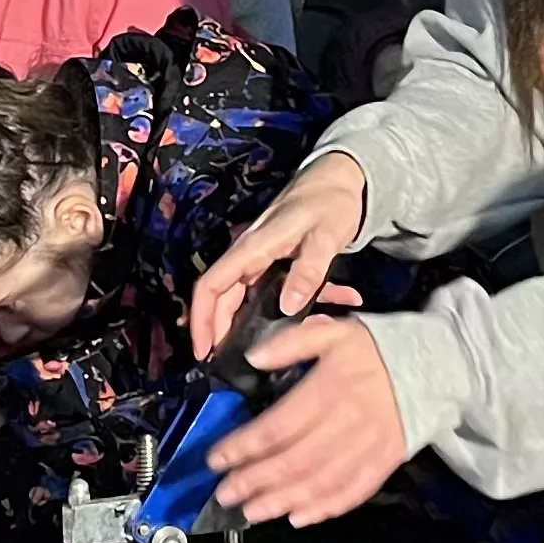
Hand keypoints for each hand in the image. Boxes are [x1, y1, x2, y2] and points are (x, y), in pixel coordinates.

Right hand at [189, 153, 369, 363]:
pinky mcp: (275, 262)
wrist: (342, 178)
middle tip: (224, 364)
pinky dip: (285, 308)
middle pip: (221, 297)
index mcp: (253, 247)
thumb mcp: (325, 236)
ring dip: (248, 325)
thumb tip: (288, 306)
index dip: (201, 319)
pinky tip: (311, 320)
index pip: (211, 285)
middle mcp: (250, 254)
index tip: (203, 350)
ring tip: (258, 353)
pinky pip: (269, 291)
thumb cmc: (330, 200)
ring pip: (243, 298)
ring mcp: (261, 259)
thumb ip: (309, 271)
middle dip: (218, 331)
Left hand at [204, 314, 408, 526]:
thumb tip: (255, 356)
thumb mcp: (333, 331)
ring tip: (254, 511)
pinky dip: (325, 509)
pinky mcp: (384, 462)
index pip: (277, 425)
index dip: (243, 446)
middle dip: (255, 481)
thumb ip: (292, 342)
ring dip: (283, 500)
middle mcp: (348, 422)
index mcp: (330, 389)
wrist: (434, 365)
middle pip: (293, 460)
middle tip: (227, 493)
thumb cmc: (380, 349)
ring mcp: (368, 446)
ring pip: (319, 482)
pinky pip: (352, 492)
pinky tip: (300, 516)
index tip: (218, 458)